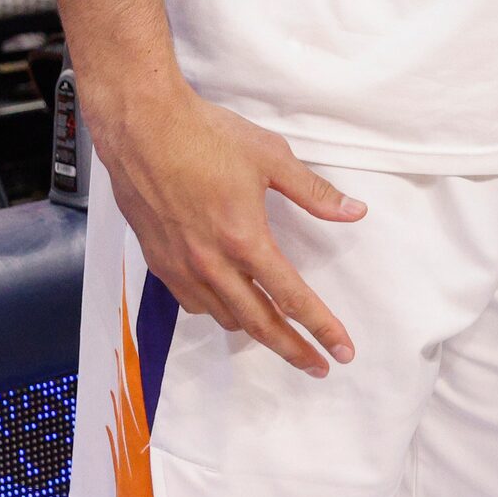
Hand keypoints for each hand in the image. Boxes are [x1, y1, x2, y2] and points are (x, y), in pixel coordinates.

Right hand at [98, 86, 365, 375]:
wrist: (145, 131)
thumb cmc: (207, 137)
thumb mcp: (272, 157)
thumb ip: (314, 191)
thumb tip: (353, 211)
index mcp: (245, 240)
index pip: (292, 297)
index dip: (321, 327)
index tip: (341, 349)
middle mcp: (212, 264)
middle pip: (258, 325)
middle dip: (292, 350)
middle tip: (317, 365)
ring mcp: (182, 267)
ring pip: (224, 317)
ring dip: (254, 330)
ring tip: (277, 332)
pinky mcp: (160, 263)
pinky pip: (193, 303)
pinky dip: (217, 310)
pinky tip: (228, 302)